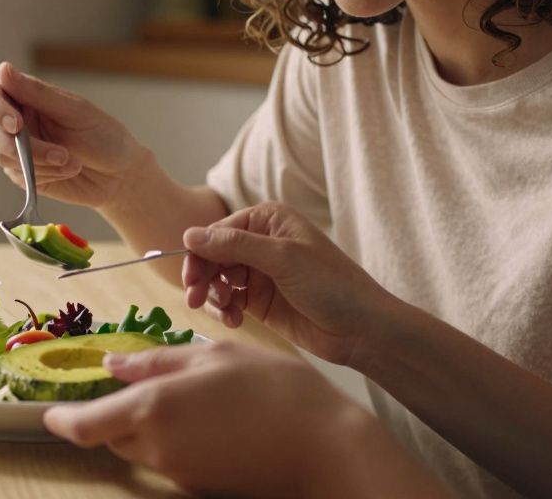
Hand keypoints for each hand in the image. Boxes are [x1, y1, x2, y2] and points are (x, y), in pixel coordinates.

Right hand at [0, 62, 148, 208]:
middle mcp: (15, 120)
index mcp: (25, 95)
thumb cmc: (103, 135)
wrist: (119, 175)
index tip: (16, 123)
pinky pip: (17, 176)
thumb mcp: (75, 111)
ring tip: (71, 161)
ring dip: (40, 162)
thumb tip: (3, 69)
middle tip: (59, 153)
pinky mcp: (21, 174)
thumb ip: (37, 93)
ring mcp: (15, 148)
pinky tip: (67, 171)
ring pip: (2, 156)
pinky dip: (45, 175)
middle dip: (22, 146)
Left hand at [44, 342, 370, 497]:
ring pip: (139, 448)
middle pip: (111, 435)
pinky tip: (207, 419)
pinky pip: (169, 460)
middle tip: (137, 386)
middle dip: (112, 415)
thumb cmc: (274, 390)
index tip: (51, 413)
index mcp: (153, 408)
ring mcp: (179, 471)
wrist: (325, 446)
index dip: (63, 420)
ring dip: (144, 426)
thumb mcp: (213, 356)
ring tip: (185, 397)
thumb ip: (156, 361)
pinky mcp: (199, 486)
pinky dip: (173, 440)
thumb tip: (113, 367)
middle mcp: (158, 446)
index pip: (84, 425)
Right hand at [182, 203, 398, 366]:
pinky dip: (224, 311)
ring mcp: (259, 273)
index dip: (198, 253)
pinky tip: (234, 321)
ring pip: (217, 280)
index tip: (191, 278)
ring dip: (214, 297)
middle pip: (212, 256)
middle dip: (202, 278)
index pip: (217, 232)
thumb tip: (189, 234)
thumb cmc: (332, 285)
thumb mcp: (282, 258)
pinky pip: (228, 301)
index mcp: (267, 221)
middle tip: (195, 300)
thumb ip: (234, 245)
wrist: (361, 329)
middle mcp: (260, 243)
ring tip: (226, 313)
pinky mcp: (259, 301)